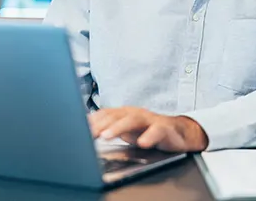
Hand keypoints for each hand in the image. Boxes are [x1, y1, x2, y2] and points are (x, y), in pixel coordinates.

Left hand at [88, 106, 208, 151]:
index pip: (106, 114)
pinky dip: (149, 136)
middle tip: (89, 134)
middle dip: (101, 124)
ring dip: (119, 127)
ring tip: (107, 136)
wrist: (177, 132)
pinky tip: (142, 143)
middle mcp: (136, 113)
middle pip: (116, 115)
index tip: (78, 129)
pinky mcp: (164, 128)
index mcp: (125, 113)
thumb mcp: (127, 130)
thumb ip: (110, 128)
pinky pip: (157, 131)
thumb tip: (86, 130)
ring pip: (133, 120)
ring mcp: (150, 119)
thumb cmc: (148, 130)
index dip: (92, 121)